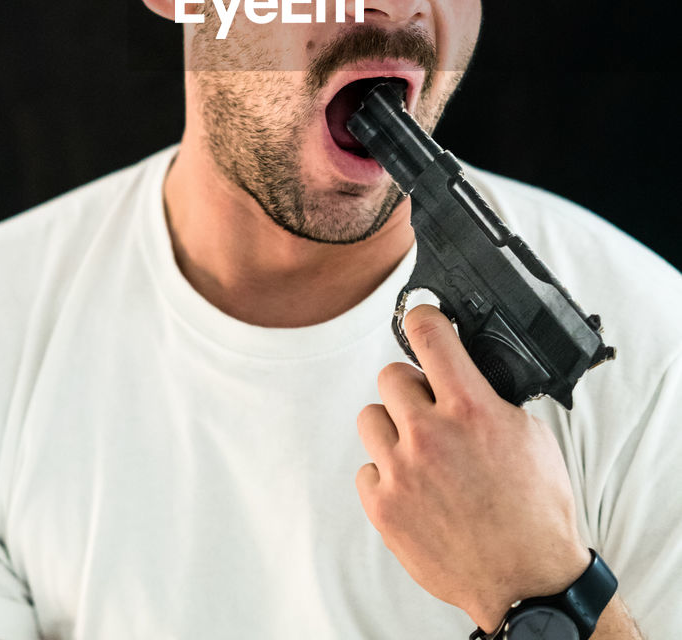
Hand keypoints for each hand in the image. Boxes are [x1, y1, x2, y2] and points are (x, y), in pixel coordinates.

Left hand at [356, 304, 591, 632]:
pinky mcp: (384, 508)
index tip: (423, 319)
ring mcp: (401, 472)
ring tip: (422, 453)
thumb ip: (488, 396)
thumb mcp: (529, 434)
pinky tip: (415, 489)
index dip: (423, 318)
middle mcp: (430, 435)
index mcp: (470, 408)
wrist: (526, 583)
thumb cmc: (535, 512)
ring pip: (371, 417)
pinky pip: (367, 468)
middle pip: (391, 375)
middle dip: (412, 388)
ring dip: (394, 429)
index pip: (428, 333)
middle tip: (432, 411)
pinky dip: (386, 475)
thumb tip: (461, 370)